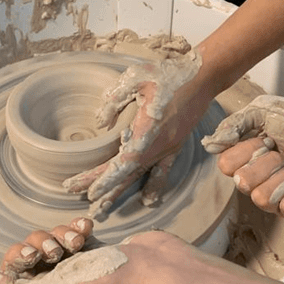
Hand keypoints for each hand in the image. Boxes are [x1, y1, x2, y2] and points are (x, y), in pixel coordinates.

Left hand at [0, 218, 191, 283]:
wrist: (152, 270)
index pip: (18, 282)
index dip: (16, 265)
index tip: (29, 257)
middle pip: (32, 258)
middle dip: (41, 245)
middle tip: (56, 251)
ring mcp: (80, 268)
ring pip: (53, 241)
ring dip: (62, 234)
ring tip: (79, 240)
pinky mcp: (95, 250)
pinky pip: (74, 233)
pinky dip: (78, 227)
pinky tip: (88, 229)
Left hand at [63, 52, 212, 214]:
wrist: (202, 77)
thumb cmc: (169, 74)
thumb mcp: (136, 77)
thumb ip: (114, 99)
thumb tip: (100, 123)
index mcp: (147, 129)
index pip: (123, 163)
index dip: (105, 179)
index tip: (87, 190)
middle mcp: (159, 145)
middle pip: (127, 174)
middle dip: (104, 188)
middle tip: (81, 201)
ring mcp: (168, 148)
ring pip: (140, 175)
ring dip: (121, 191)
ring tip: (101, 208)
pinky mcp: (175, 146)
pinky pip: (162, 171)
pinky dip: (154, 186)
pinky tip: (148, 200)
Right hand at [203, 95, 283, 217]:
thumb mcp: (265, 110)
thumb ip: (235, 123)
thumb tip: (210, 144)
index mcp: (248, 159)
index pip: (225, 166)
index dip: (246, 150)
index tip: (268, 137)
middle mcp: (260, 180)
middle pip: (242, 184)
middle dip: (268, 162)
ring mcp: (279, 196)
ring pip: (262, 199)